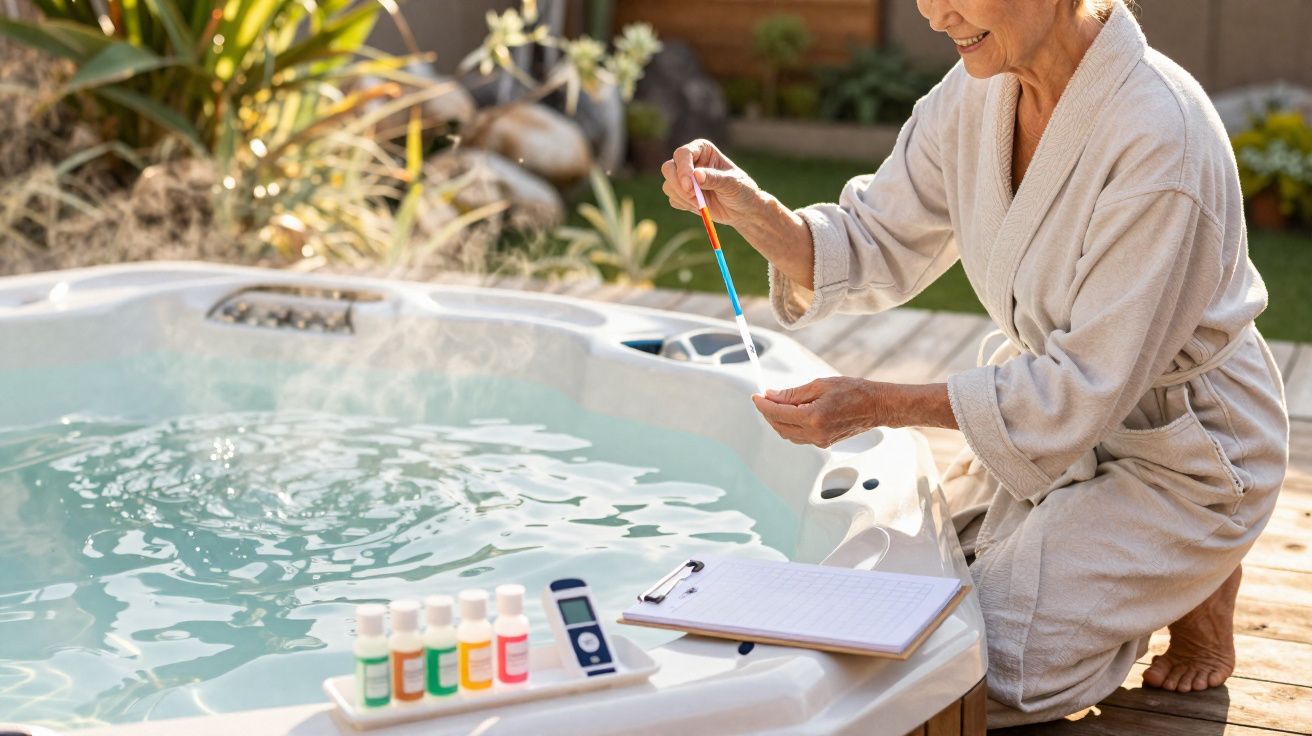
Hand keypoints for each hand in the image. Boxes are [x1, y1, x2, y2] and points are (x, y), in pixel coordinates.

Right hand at [661, 139, 763, 227]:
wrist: (743, 211)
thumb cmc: (742, 191)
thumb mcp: (732, 184)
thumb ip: (714, 179)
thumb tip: (696, 175)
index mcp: (703, 150)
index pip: (683, 154)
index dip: (683, 169)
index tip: (690, 186)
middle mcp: (691, 161)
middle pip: (668, 168)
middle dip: (678, 184)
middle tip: (693, 197)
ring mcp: (685, 178)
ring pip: (668, 185)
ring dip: (682, 197)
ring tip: (702, 204)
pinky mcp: (682, 194)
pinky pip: (672, 199)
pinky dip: (684, 205)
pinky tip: (700, 207)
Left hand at [750, 378, 883, 448]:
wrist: (876, 406)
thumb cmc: (853, 391)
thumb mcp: (820, 385)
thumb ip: (792, 393)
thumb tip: (771, 395)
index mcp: (813, 417)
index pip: (777, 413)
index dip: (763, 404)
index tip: (755, 396)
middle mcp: (815, 433)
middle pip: (779, 426)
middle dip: (767, 413)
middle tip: (763, 398)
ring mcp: (820, 441)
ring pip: (787, 434)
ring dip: (777, 420)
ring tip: (775, 404)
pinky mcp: (824, 443)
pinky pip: (798, 436)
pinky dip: (789, 425)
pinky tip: (790, 413)